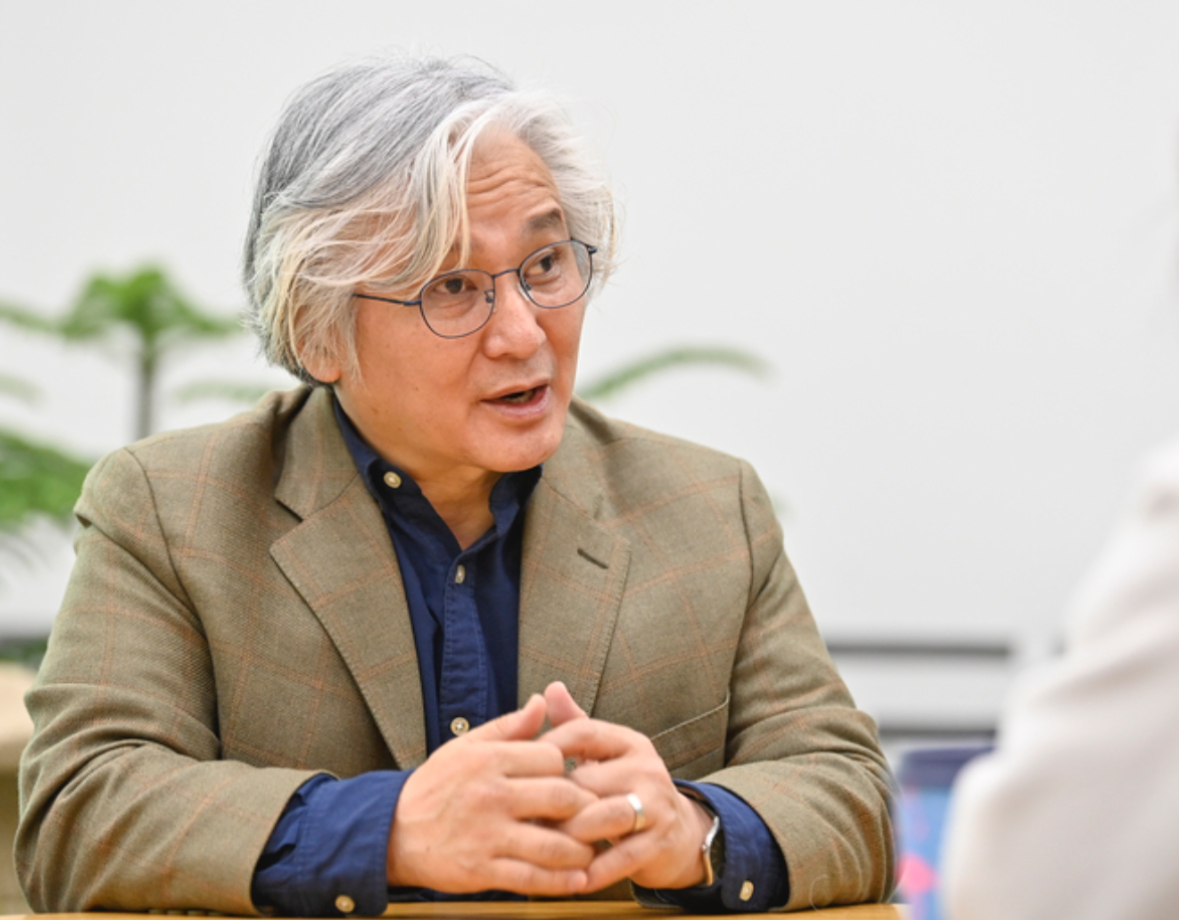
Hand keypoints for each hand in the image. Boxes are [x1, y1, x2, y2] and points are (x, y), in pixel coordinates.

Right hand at [387, 693, 598, 894]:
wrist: (394, 831)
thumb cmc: (436, 785)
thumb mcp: (467, 746)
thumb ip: (509, 726)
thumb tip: (542, 701)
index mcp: (489, 760)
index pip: (551, 759)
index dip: (567, 769)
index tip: (571, 780)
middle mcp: (491, 795)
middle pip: (562, 798)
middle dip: (585, 807)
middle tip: (593, 814)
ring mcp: (487, 835)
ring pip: (553, 844)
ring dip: (581, 850)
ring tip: (588, 849)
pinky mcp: (482, 870)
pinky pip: (532, 878)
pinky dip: (561, 882)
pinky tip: (577, 879)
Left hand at [541, 682, 713, 890]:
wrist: (677, 834)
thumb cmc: (625, 789)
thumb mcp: (604, 755)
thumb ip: (575, 724)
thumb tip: (549, 688)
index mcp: (628, 742)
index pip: (584, 732)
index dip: (549, 747)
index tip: (521, 767)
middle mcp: (646, 768)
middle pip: (588, 780)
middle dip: (553, 801)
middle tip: (523, 815)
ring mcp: (656, 805)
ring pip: (605, 816)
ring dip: (571, 834)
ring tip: (546, 843)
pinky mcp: (659, 842)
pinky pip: (621, 857)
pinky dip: (594, 870)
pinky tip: (572, 877)